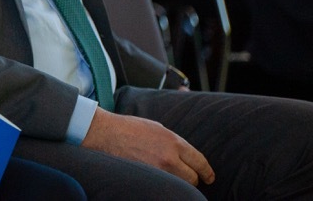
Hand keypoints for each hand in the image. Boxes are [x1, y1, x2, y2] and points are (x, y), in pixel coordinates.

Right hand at [81, 109, 213, 185]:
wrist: (104, 133)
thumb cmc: (127, 128)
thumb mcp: (155, 127)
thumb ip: (172, 141)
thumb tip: (185, 154)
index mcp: (173, 141)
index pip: (199, 162)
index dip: (207, 172)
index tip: (209, 177)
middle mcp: (169, 157)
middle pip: (192, 178)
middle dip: (192, 178)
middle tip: (188, 177)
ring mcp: (157, 170)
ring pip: (179, 185)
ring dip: (178, 182)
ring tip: (170, 177)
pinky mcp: (147, 178)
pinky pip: (164, 186)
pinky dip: (164, 184)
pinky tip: (159, 180)